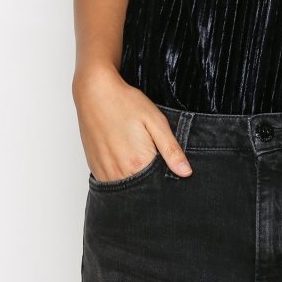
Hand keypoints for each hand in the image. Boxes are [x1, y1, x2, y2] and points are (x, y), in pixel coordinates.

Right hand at [72, 65, 192, 179]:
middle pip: (141, 188)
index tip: (167, 164)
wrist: (95, 93)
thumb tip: (186, 172)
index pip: (157, 184)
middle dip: (150, 180)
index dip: (165, 176)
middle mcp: (118, 173)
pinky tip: (124, 156)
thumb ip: (171, 149)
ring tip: (135, 152)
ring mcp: (104, 172)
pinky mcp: (95, 168)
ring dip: (134, 178)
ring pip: (125, 188)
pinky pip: (111, 181)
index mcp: (137, 163)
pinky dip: (120, 174)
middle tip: (150, 152)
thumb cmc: (126, 103)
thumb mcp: (155, 121)